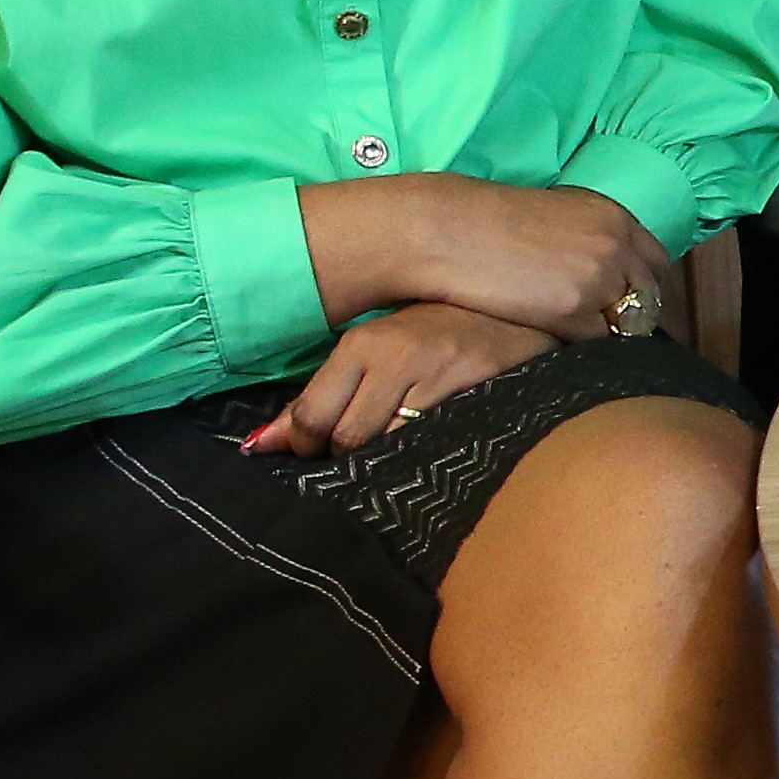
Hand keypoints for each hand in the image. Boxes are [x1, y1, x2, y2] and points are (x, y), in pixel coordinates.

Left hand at [250, 302, 552, 454]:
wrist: (520, 314)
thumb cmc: (440, 333)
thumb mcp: (379, 350)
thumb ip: (323, 395)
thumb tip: (258, 445)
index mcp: (363, 343)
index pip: (311, 415)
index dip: (303, 446)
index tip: (309, 453)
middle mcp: (397, 357)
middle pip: (346, 438)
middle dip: (342, 458)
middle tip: (353, 457)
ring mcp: (440, 379)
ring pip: (386, 448)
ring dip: (380, 463)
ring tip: (389, 456)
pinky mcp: (477, 399)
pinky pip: (430, 448)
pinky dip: (418, 459)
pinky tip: (425, 455)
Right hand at [301, 175, 670, 337]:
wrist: (445, 230)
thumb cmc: (486, 222)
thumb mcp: (554, 215)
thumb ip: (589, 238)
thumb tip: (607, 268)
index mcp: (613, 215)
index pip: (655, 260)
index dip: (640, 283)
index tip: (624, 299)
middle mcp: (615, 244)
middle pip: (649, 294)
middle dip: (632, 311)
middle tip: (605, 324)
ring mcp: (598, 278)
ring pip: (626, 321)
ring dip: (605, 329)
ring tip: (572, 330)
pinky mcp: (573, 310)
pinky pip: (595, 341)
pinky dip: (578, 342)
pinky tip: (551, 333)